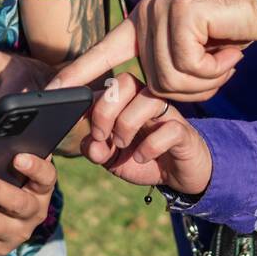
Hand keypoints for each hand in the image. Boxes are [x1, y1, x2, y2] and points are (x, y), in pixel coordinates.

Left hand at [48, 0, 256, 100]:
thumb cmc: (232, 27)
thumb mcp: (194, 50)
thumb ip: (169, 67)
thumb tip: (152, 94)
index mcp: (143, 22)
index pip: (103, 52)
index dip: (77, 74)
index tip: (52, 91)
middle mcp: (146, 13)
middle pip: (155, 82)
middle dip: (193, 87)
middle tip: (219, 65)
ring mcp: (161, 10)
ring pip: (169, 79)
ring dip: (206, 79)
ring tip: (224, 55)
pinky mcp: (180, 13)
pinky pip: (187, 66)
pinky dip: (214, 69)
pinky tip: (229, 49)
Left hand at [82, 72, 211, 193]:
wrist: (180, 174)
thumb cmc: (144, 157)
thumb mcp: (113, 158)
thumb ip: (97, 151)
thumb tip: (90, 145)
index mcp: (126, 100)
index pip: (104, 85)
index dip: (86, 100)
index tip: (72, 120)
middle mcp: (146, 100)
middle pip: (125, 81)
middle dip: (105, 109)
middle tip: (101, 135)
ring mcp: (167, 113)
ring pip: (148, 98)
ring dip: (127, 124)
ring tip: (122, 145)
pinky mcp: (184, 132)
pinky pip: (170, 128)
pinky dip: (150, 146)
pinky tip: (141, 157)